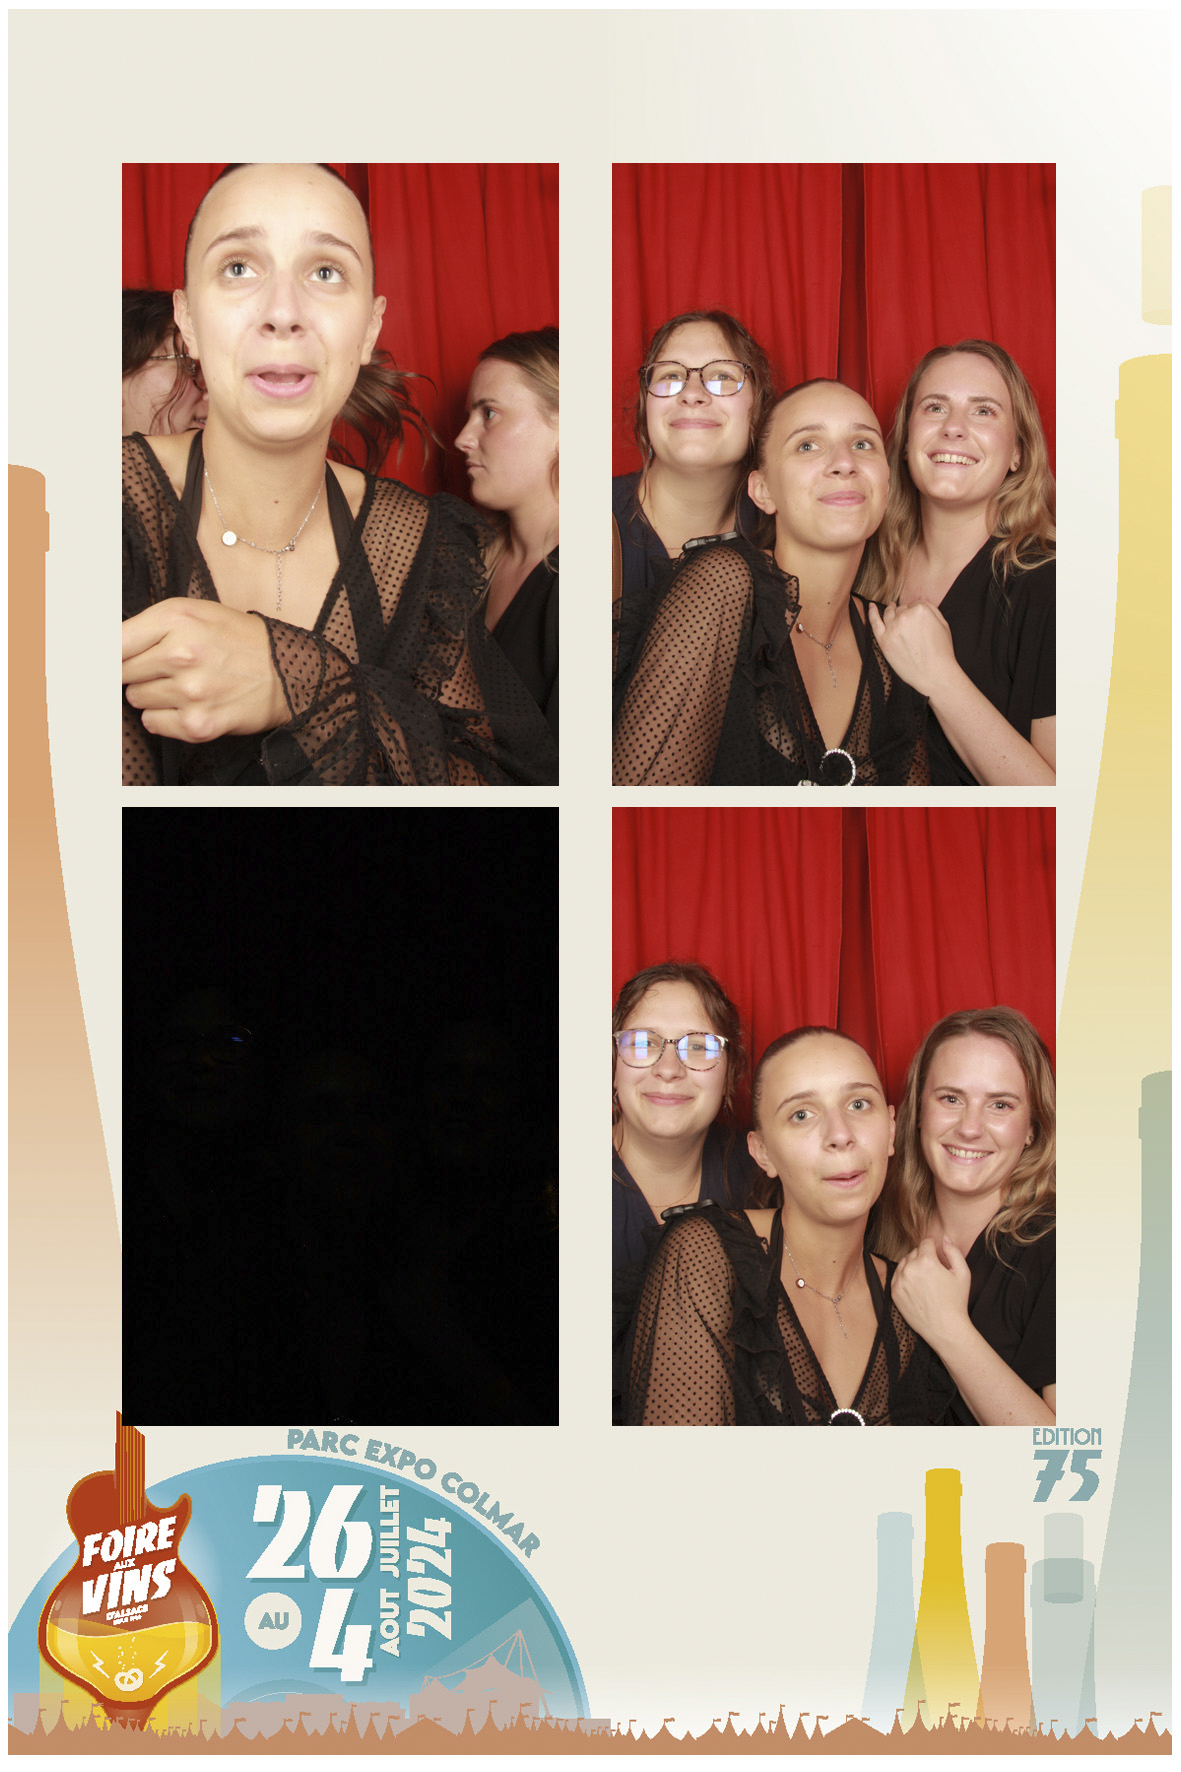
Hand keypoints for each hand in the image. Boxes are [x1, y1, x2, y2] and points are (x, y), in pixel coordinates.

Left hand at [122, 599, 288, 742]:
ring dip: (153, 693)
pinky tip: (188, 704)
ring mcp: (189, 692)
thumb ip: (149, 624)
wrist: (288, 672)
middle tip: (165, 667)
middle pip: (122, 672)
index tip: (111, 659)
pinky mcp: (197, 723)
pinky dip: (164, 717)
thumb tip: (104, 647)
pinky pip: (152, 723)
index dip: (108, 654)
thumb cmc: (237, 639)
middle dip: (138, 670)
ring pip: (136, 698)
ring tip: (183, 684)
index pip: (113, 642)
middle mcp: (181, 654)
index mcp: (177, 619)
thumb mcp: (195, 612)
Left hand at [867, 599, 959, 699]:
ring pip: (889, 614)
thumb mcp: (943, 624)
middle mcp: (904, 616)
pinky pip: (874, 623)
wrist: (934, 674)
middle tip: (910, 624)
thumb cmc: (942, 651)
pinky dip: (872, 613)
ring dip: (891, 611)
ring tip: (891, 609)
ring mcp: (892, 629)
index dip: (917, 612)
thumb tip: (920, 604)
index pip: (915, 604)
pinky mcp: (884, 641)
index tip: (919, 620)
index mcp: (921, 609)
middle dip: (905, 613)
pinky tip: (871, 607)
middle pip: (902, 609)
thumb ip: (932, 609)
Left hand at [891, 1235, 971, 1352]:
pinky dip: (905, 1277)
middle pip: (914, 1252)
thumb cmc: (956, 1302)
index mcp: (926, 1261)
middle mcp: (910, 1269)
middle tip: (934, 1267)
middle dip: (924, 1255)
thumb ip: (953, 1251)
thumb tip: (945, 1238)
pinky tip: (917, 1286)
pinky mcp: (894, 1292)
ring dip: (913, 1265)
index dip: (933, 1243)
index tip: (936, 1247)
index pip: (925, 1242)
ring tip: (926, 1277)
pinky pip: (898, 1276)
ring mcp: (900, 1281)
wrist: (945, 1328)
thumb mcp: (963, 1273)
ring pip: (904, 1263)